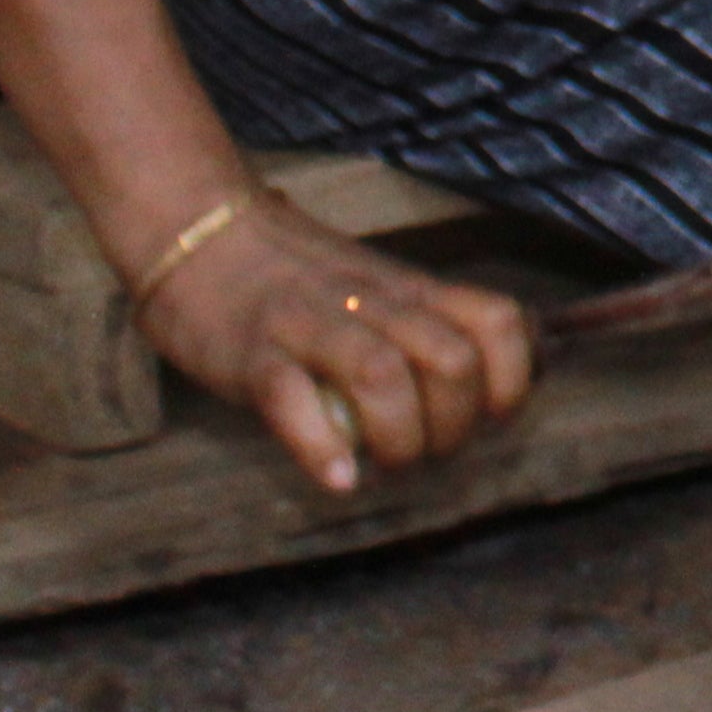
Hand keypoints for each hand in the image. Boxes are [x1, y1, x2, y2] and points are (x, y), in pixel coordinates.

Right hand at [128, 190, 537, 495]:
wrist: (199, 233)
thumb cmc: (298, 278)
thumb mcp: (382, 289)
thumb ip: (434, 324)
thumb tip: (507, 372)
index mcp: (410, 289)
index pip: (498, 321)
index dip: (512, 380)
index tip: (489, 417)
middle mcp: (371, 302)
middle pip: (449, 361)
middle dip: (452, 427)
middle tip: (423, 452)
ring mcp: (310, 325)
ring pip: (382, 374)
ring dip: (398, 439)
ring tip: (384, 466)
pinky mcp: (250, 354)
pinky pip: (291, 399)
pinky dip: (321, 447)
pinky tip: (338, 478)